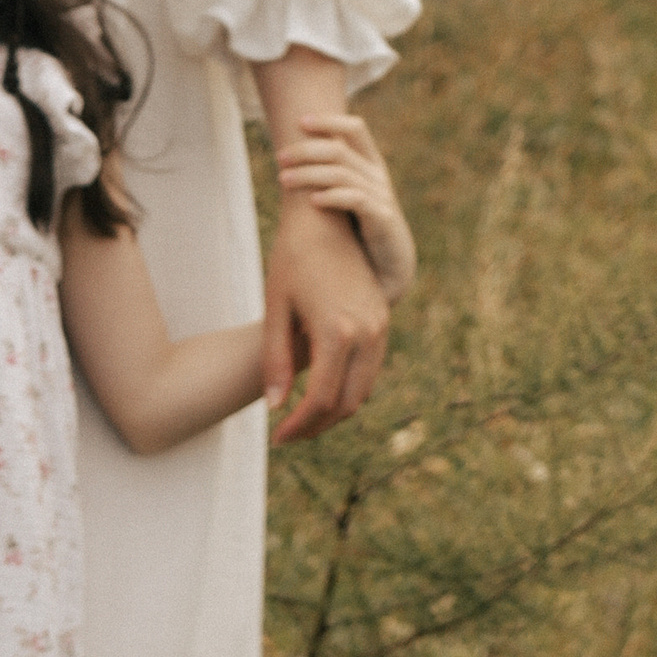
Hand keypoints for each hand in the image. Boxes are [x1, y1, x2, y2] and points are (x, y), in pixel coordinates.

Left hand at [262, 196, 390, 442]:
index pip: (321, 400)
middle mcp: (366, 331)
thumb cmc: (292, 258)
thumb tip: (275, 408)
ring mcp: (380, 323)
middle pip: (347, 402)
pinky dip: (350, 387)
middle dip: (317, 426)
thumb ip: (274, 361)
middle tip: (289, 435)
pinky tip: (323, 387)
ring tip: (304, 417)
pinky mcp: (382, 316)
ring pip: (364, 388)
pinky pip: (371, 367)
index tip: (276, 438)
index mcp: (337, 331)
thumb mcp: (276, 308)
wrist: (325, 217)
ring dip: (336, 410)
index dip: (298, 427)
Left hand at [273, 113, 415, 301]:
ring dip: (309, 174)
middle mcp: (377, 175)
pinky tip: (312, 202)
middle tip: (280, 158)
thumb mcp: (348, 198)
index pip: (355, 128)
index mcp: (371, 164)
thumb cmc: (360, 231)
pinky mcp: (382, 220)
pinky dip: (332, 197)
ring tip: (283, 180)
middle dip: (306, 150)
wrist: (389, 270)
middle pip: (340, 150)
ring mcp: (382, 196)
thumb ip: (332, 177)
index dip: (329, 121)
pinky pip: (356, 200)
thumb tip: (295, 158)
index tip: (301, 121)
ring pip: (342, 173)